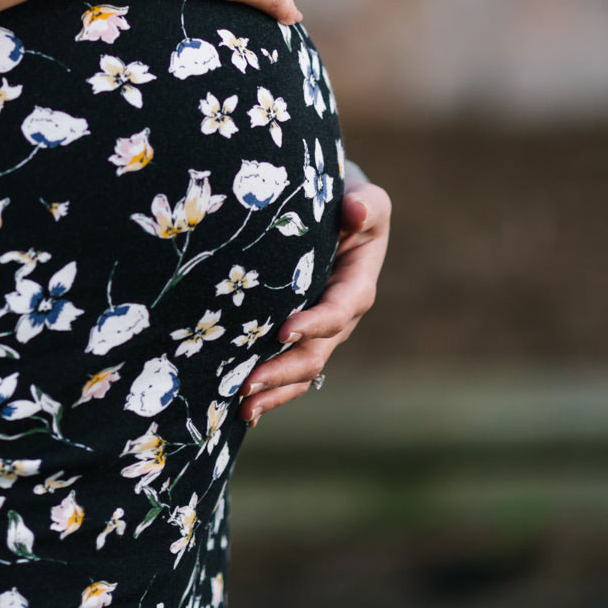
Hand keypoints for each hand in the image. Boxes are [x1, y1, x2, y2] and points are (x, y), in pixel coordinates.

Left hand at [237, 176, 392, 423]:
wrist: (336, 216)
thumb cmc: (350, 203)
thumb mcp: (365, 197)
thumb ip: (364, 203)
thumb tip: (354, 210)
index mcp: (357, 286)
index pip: (338, 310)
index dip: (315, 323)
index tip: (282, 330)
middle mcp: (340, 317)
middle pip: (316, 352)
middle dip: (283, 370)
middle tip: (247, 382)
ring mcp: (321, 332)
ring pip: (302, 371)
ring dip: (274, 391)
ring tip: (242, 407)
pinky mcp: (302, 337)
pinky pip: (290, 371)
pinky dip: (271, 391)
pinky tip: (242, 411)